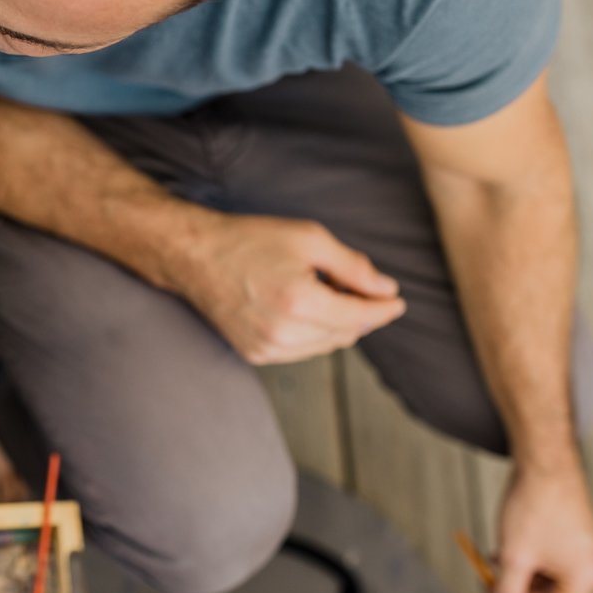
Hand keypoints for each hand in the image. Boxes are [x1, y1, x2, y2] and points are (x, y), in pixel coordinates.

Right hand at [160, 205, 405, 363]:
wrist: (196, 256)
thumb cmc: (250, 240)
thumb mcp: (309, 239)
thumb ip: (353, 267)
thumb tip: (386, 289)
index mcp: (300, 302)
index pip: (360, 316)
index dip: (384, 308)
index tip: (397, 300)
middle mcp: (284, 333)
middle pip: (346, 333)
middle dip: (361, 312)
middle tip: (355, 284)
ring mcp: (267, 348)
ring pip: (326, 346)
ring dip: (337, 324)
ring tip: (324, 291)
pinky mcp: (255, 354)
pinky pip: (301, 351)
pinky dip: (313, 333)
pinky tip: (302, 307)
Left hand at [488, 461, 592, 592]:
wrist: (544, 462)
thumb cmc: (533, 509)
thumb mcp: (515, 557)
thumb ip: (505, 592)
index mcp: (585, 577)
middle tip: (490, 587)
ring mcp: (588, 547)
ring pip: (550, 575)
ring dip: (522, 574)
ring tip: (495, 563)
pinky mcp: (579, 532)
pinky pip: (554, 557)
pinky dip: (531, 557)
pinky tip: (507, 548)